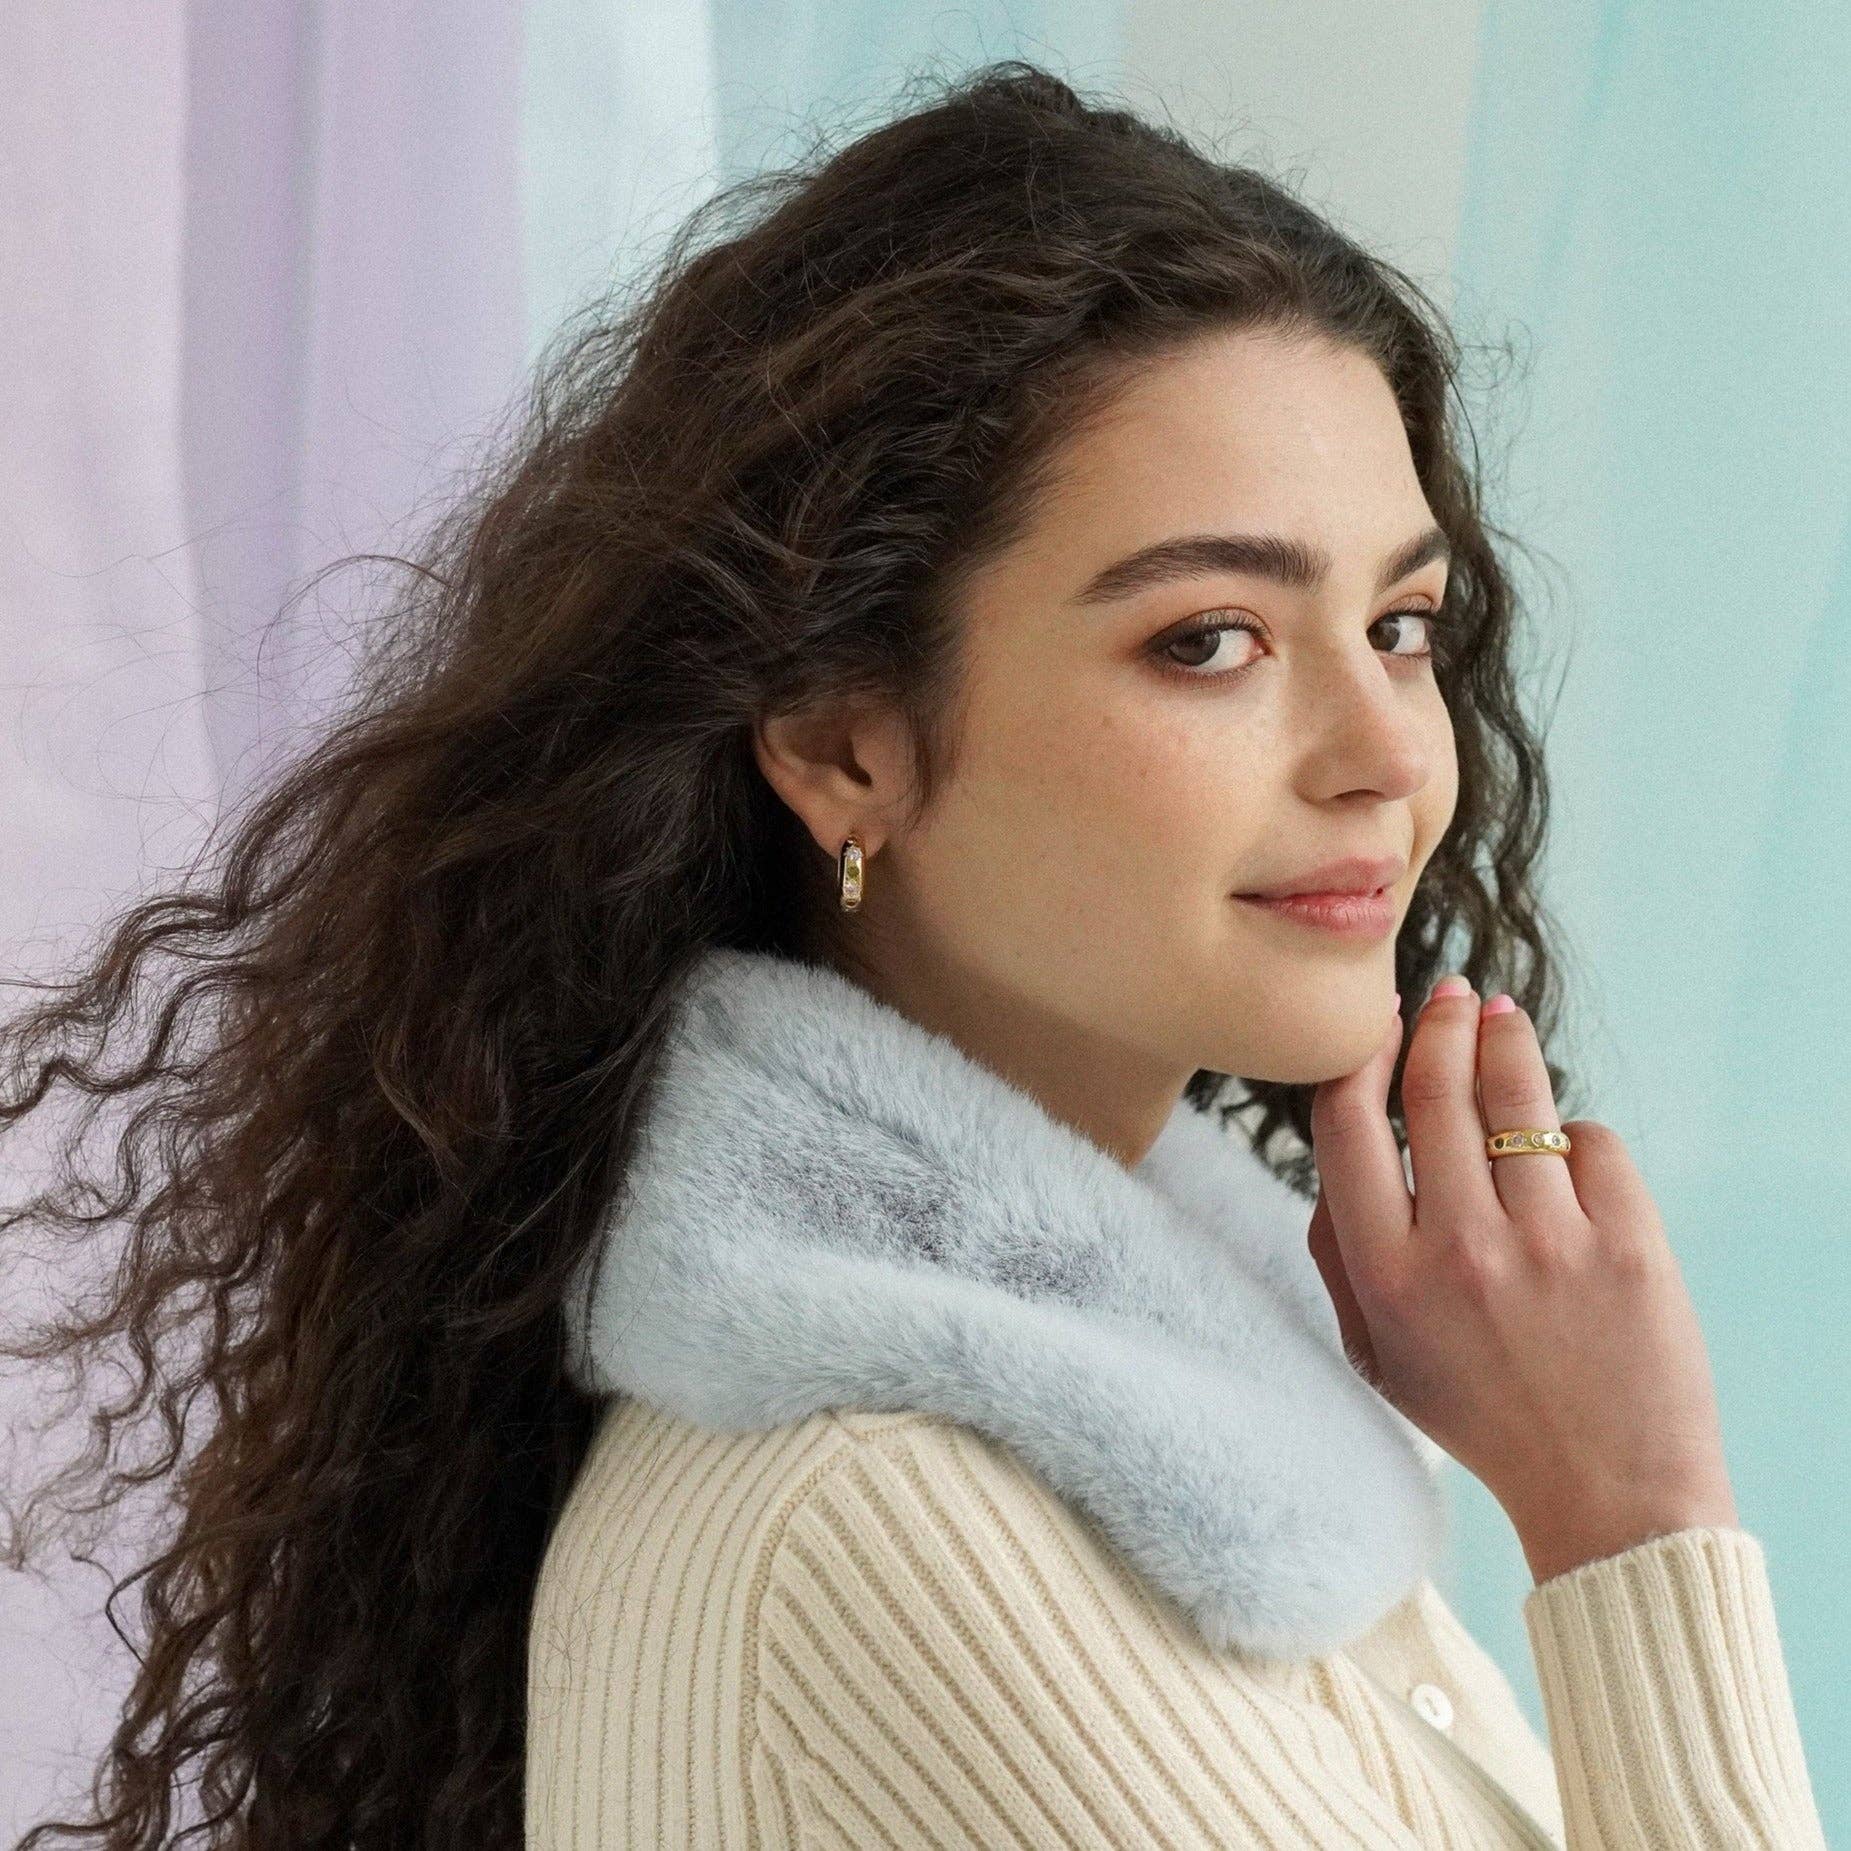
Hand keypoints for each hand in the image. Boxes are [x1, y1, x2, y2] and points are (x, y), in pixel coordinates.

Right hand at [1305, 978, 1738, 1584]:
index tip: (1376, 1024)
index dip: (1359, 1055)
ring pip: (1518, 1096)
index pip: (1349, 1124)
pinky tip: (1565, 1152)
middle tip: (1449, 993)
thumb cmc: (1481, 1414)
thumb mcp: (1376, 1352)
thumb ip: (1338, 1254)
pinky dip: (1576, 1138)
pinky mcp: (1629, 1246)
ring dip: (1504, 1039)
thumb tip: (1339, 1151)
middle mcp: (1461, 1251)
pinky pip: (1591, 1144)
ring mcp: (1550, 1245)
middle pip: (1435, 1089)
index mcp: (1387, 1277)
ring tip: (1500, 1014)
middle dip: (1439, 1024)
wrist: (1607, 1495)